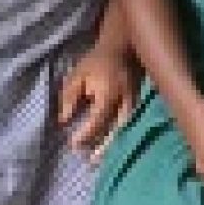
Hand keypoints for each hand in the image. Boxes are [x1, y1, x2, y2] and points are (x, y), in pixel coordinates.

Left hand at [58, 43, 138, 159]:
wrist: (125, 44)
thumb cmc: (97, 60)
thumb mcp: (77, 75)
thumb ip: (69, 98)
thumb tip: (64, 121)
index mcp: (109, 92)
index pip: (98, 119)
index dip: (86, 134)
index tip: (72, 144)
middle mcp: (125, 99)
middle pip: (117, 128)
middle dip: (103, 146)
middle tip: (90, 161)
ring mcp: (135, 100)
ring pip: (125, 127)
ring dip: (113, 142)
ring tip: (99, 158)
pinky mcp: (139, 101)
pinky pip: (130, 121)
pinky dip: (119, 134)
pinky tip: (111, 143)